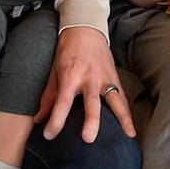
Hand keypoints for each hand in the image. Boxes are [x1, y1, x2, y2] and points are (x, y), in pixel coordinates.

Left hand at [34, 26, 135, 142]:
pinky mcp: (115, 77)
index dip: (55, 121)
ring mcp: (105, 78)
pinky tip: (132, 127)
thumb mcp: (54, 70)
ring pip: (115, 100)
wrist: (85, 29)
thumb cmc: (67, 50)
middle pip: (91, 103)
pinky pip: (122, 97)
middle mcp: (89, 79)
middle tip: (88, 139)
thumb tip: (38, 119)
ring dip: (122, 118)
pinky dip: (127, 112)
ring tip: (128, 134)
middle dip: (91, 122)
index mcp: (70, 77)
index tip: (49, 136)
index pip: (62, 103)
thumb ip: (48, 96)